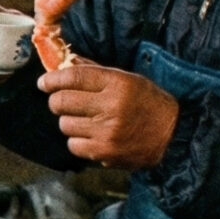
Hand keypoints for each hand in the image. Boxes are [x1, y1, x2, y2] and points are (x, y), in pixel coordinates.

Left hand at [40, 63, 178, 168]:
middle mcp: (111, 107)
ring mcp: (107, 132)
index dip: (52, 79)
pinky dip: (78, 140)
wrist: (175, 134)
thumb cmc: (148, 103)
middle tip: (61, 101)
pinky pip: (73, 145)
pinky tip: (92, 136)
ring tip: (87, 120)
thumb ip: (94, 73)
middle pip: (62, 102)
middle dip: (57, 101)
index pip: (73, 77)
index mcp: (118, 84)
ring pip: (65, 124)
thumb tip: (62, 65)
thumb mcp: (127, 79)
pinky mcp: (105, 152)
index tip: (44, 82)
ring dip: (70, 121)